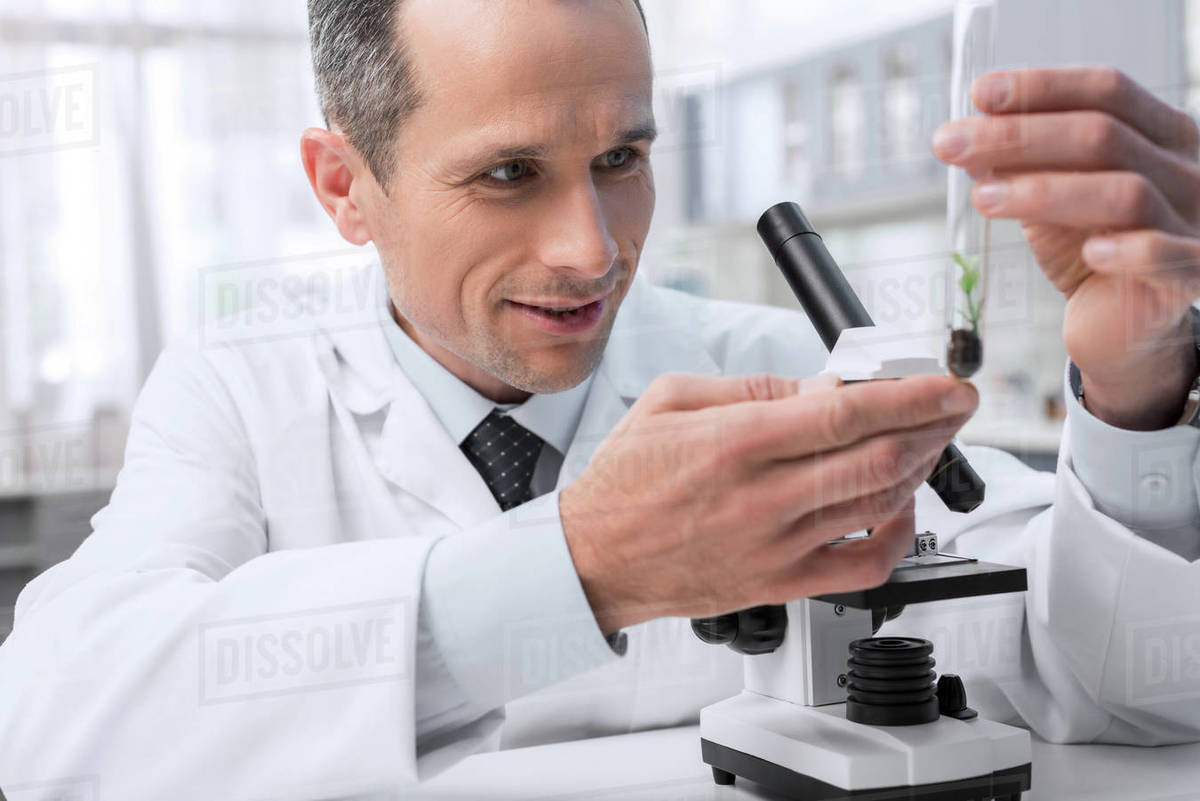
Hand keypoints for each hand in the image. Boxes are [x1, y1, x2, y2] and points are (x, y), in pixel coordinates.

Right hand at [559, 372, 977, 633]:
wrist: (594, 558)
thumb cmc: (625, 481)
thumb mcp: (670, 400)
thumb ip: (750, 388)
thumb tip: (821, 386)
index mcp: (735, 441)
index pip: (846, 412)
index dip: (912, 395)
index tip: (948, 383)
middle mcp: (762, 495)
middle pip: (879, 455)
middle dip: (934, 424)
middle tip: (954, 405)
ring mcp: (776, 545)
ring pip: (879, 502)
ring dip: (921, 466)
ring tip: (929, 440)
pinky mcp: (781, 583)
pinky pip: (864, 566)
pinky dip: (898, 534)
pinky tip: (900, 505)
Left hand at [933, 67, 1199, 428]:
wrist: (1122, 324)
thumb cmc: (1090, 249)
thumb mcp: (1049, 198)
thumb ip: (1019, 166)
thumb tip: (966, 135)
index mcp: (1160, 134)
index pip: (1106, 90)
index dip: (1043, 87)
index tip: (980, 94)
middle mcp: (1184, 169)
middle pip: (1103, 135)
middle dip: (1017, 136)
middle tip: (951, 144)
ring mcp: (1192, 221)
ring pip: (1125, 192)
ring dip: (1045, 191)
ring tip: (982, 198)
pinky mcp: (1187, 277)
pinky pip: (1163, 255)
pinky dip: (1128, 250)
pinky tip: (1089, 254)